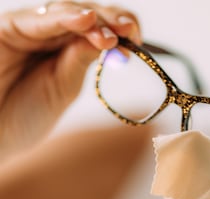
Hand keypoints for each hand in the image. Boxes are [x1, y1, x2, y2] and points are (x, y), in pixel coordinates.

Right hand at [0, 1, 140, 154]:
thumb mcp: (62, 89)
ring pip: (65, 12)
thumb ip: (79, 61)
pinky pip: (37, 19)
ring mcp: (29, 29)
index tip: (137, 41)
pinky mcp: (6, 28)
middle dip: (111, 21)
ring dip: (92, 19)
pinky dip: (62, 17)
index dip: (119, 30)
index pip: (98, 31)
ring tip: (111, 34)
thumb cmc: (21, 117)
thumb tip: (108, 39)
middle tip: (129, 31)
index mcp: (67, 51)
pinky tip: (85, 20)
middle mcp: (50, 35)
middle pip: (86, 16)